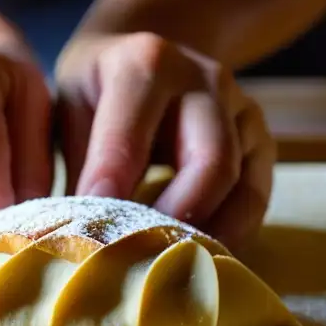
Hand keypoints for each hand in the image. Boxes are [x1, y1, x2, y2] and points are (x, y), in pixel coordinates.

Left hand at [55, 32, 275, 249]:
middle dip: (178, 218)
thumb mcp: (71, 107)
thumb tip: (66, 234)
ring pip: (241, 183)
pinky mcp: (260, 138)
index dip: (114, 185)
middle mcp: (203, 79)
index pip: (131, 134)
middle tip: (144, 259)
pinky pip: (257, 195)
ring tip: (173, 268)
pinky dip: (232, 232)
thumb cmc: (97, 91)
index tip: (94, 230)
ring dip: (209, 233)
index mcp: (145, 64)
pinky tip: (200, 257)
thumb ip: (75, 163)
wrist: (146, 57)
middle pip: (211, 161)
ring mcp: (239, 108)